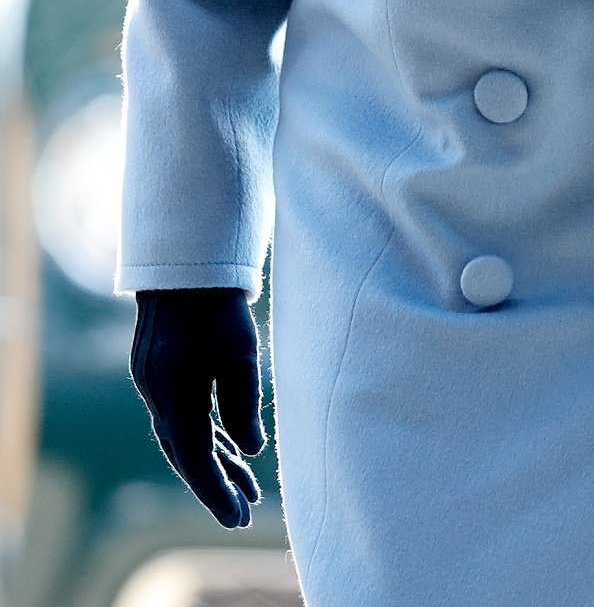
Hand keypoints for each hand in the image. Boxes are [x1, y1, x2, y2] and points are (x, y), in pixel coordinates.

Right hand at [130, 288, 264, 527]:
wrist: (183, 265)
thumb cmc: (218, 305)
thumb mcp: (241, 353)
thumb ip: (243, 405)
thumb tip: (251, 449)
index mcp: (175, 396)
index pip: (195, 460)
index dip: (217, 492)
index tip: (238, 517)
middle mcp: (157, 396)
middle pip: (186, 454)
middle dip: (215, 485)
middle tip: (243, 513)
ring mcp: (153, 384)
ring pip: (183, 436)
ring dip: (212, 461)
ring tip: (247, 486)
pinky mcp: (157, 373)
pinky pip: (179, 416)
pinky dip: (203, 435)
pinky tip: (226, 447)